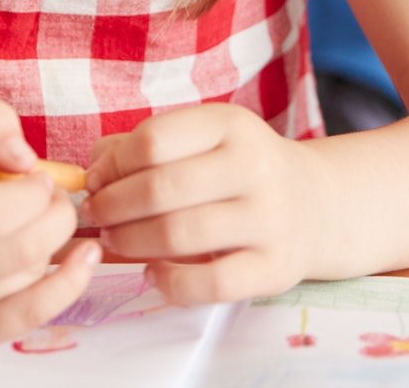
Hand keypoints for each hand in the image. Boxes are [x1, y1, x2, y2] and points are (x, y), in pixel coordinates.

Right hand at [0, 102, 96, 347]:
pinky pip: (31, 315)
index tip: (35, 177)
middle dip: (56, 214)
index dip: (30, 193)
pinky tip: (85, 257)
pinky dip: (69, 284)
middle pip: (22, 250)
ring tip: (28, 223)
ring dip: (49, 241)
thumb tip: (25, 160)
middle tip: (50, 196)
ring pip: (30, 274)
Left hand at [82, 103, 326, 305]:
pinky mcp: (274, 267)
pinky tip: (153, 273)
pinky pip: (210, 283)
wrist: (316, 205)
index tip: (96, 181)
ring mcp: (269, 218)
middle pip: (159, 189)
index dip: (112, 165)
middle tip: (96, 216)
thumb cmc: (238, 170)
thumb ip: (142, 147)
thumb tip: (92, 171)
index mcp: (230, 125)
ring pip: (178, 235)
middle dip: (112, 206)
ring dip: (130, 242)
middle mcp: (254, 166)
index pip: (152, 140)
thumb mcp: (202, 139)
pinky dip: (169, 282)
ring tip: (114, 240)